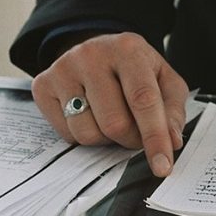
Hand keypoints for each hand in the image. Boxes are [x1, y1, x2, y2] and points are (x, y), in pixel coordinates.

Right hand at [31, 31, 188, 177]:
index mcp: (128, 48)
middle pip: (115, 123)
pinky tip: (89, 114)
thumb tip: (172, 141)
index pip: (144, 99)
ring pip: (88, 133)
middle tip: (135, 133)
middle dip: (130, 140)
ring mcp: (64, 69)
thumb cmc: (133, 68)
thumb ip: (172, 108)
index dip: (155, 136)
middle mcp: (92, 54)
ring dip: (106, 139)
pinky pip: (66, 135)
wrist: (96, 49)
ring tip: (111, 118)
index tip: (162, 166)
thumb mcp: (162, 77)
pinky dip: (83, 135)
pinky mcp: (43, 85)